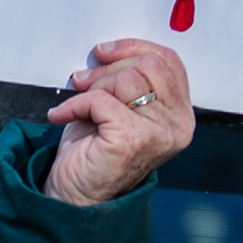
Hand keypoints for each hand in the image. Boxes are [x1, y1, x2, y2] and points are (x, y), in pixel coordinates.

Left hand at [42, 37, 192, 205]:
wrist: (76, 195)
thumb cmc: (95, 151)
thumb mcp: (119, 106)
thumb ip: (128, 80)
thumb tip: (108, 51)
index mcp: (180, 114)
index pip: (169, 62)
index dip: (134, 47)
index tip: (103, 52)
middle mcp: (177, 125)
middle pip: (150, 65)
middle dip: (109, 67)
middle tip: (82, 79)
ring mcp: (159, 134)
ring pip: (127, 78)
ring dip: (93, 86)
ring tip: (77, 103)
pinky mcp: (133, 139)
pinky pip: (101, 99)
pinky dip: (75, 104)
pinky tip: (62, 116)